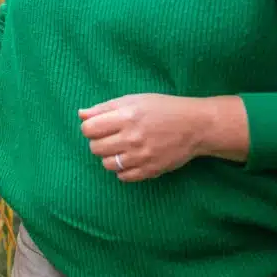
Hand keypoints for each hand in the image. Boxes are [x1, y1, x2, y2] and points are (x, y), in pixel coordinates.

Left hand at [79, 93, 218, 181]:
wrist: (195, 126)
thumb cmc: (162, 108)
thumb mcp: (133, 100)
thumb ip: (104, 108)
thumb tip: (81, 114)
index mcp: (126, 116)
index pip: (89, 129)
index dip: (89, 128)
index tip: (98, 126)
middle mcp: (132, 138)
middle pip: (95, 148)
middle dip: (98, 142)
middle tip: (110, 137)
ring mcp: (141, 156)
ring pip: (107, 164)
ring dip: (109, 157)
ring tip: (121, 148)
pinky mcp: (150, 170)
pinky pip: (123, 177)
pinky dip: (122, 170)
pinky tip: (130, 159)